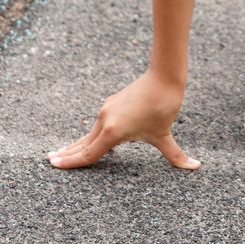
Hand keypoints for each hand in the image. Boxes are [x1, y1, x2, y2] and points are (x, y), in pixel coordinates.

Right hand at [46, 69, 199, 170]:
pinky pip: (97, 124)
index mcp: (114, 131)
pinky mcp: (112, 104)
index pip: (88, 153)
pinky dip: (89, 134)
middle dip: (67, 153)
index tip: (54, 165)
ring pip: (89, 133)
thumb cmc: (163, 106)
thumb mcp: (164, 134)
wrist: (164, 76)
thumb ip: (175, 155)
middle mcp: (105, 120)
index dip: (71, 162)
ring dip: (77, 143)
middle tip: (49, 160)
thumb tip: (195, 166)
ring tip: (63, 151)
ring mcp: (107, 110)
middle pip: (83, 143)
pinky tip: (88, 138)